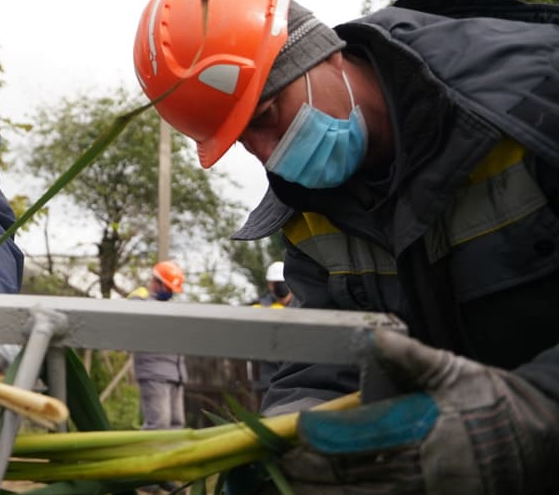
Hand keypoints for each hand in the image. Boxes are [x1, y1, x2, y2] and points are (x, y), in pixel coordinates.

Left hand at [280, 329, 558, 493]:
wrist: (545, 437)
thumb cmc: (496, 402)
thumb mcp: (455, 372)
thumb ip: (411, 357)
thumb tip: (377, 335)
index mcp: (427, 437)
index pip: (363, 443)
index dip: (325, 442)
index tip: (296, 435)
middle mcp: (427, 473)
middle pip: (359, 479)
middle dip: (316, 475)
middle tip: (281, 467)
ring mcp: (433, 493)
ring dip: (330, 493)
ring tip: (296, 486)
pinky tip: (332, 494)